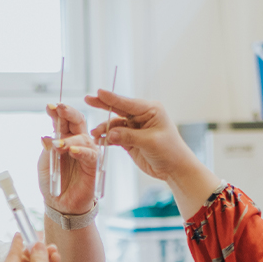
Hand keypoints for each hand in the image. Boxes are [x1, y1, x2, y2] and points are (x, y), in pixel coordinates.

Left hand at [38, 104, 98, 214]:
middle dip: (68, 113)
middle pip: (77, 121)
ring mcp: (86, 152)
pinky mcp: (93, 165)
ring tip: (58, 145)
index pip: (62, 120)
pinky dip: (81, 151)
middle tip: (60, 109)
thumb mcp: (45, 163)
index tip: (49, 107)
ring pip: (83, 137)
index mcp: (63, 138)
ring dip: (70, 139)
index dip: (57, 112)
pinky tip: (72, 151)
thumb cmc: (53, 182)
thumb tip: (46, 137)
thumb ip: (47, 150)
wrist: (60, 204)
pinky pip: (90, 154)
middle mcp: (76, 142)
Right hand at [85, 90, 200, 184]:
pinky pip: (115, 136)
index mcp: (150, 110)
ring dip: (104, 128)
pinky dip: (107, 138)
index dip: (112, 98)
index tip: (99, 92)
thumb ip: (128, 136)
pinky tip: (99, 141)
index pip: (128, 103)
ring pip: (114, 124)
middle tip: (88, 99)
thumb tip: (109, 133)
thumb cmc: (169, 151)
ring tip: (95, 134)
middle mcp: (141, 116)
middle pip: (118, 109)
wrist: (174, 169)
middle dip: (103, 105)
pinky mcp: (129, 140)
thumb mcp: (150, 142)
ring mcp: (134, 128)